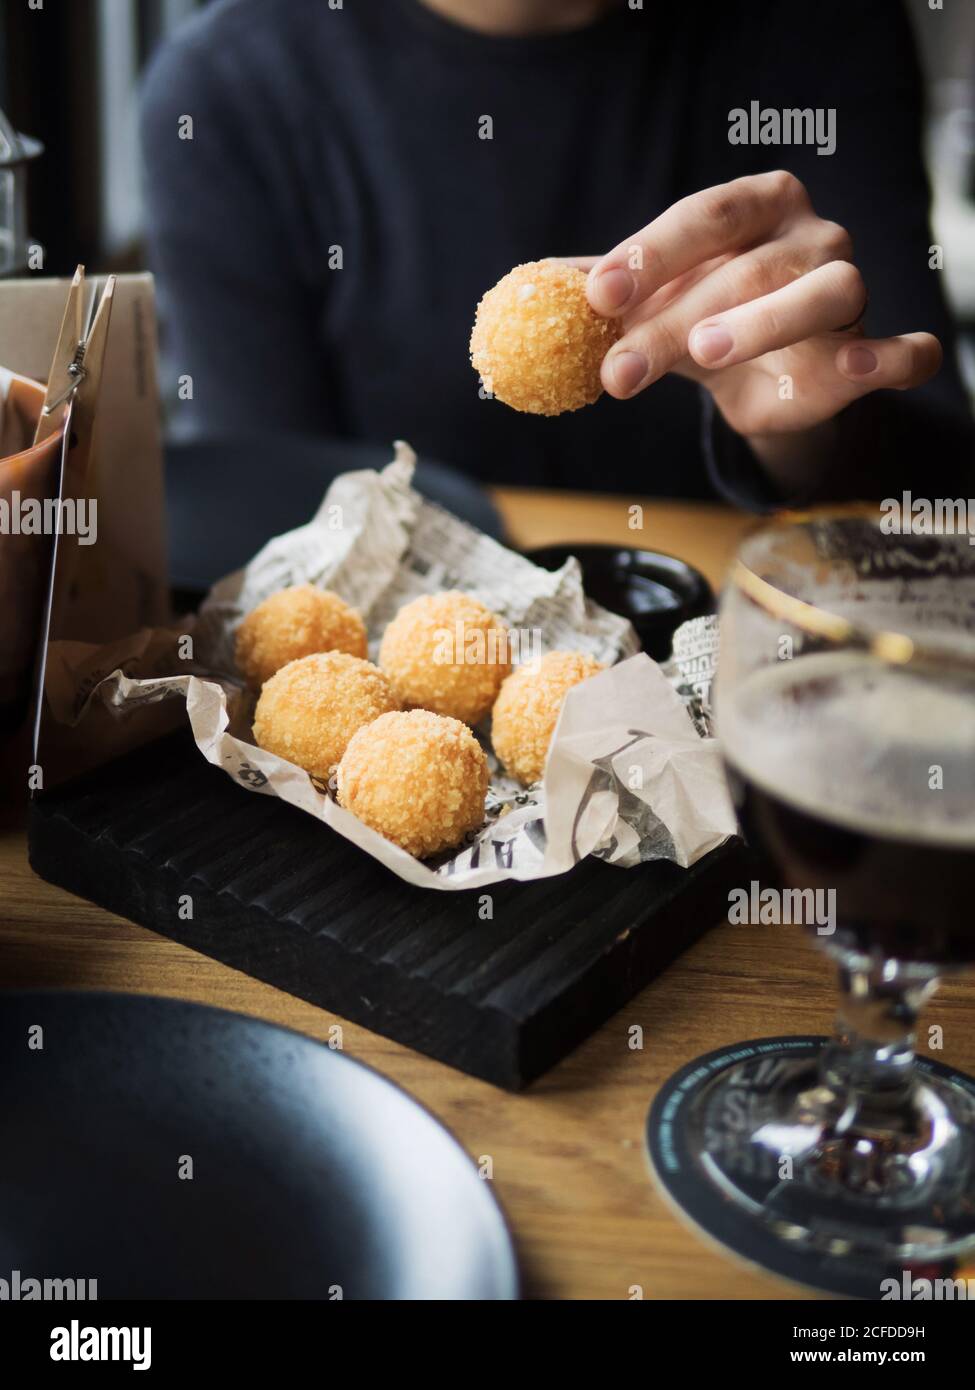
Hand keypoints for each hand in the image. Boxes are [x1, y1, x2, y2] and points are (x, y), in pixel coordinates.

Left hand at [579, 171, 941, 438]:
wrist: (762, 378)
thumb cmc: (706, 317)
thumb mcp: (654, 300)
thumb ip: (605, 290)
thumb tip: (534, 288)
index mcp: (757, 205)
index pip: (707, 216)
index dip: (652, 252)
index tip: (598, 295)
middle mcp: (813, 236)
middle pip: (749, 269)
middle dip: (677, 320)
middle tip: (620, 368)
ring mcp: (852, 291)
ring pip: (828, 294)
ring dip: (767, 322)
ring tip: (708, 352)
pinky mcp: (874, 353)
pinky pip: (902, 353)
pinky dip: (891, 357)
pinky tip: (860, 367)